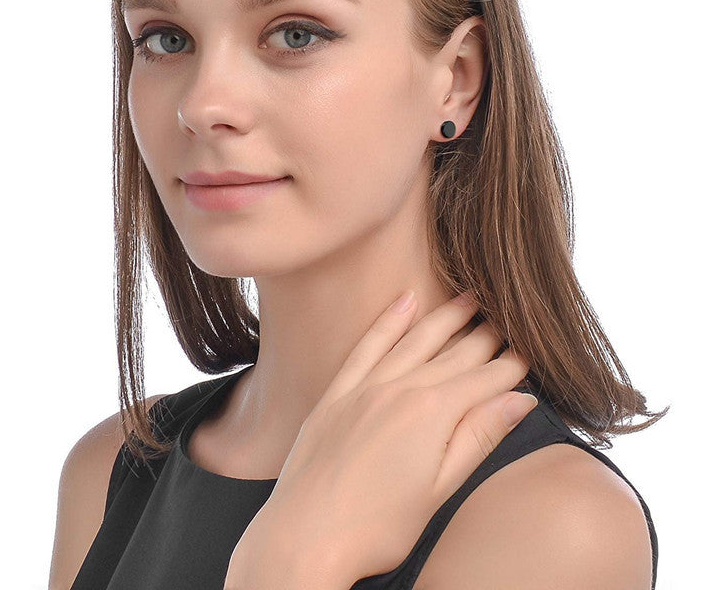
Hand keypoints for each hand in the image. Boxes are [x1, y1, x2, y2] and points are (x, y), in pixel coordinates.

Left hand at [245, 290, 536, 583]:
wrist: (303, 536)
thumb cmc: (377, 526)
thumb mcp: (439, 489)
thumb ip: (479, 437)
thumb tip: (519, 401)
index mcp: (431, 414)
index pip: (483, 380)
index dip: (510, 368)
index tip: (529, 355)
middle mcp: (399, 389)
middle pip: (453, 355)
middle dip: (485, 337)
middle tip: (509, 319)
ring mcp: (365, 387)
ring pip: (414, 340)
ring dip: (445, 317)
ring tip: (469, 297)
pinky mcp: (338, 392)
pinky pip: (367, 345)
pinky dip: (388, 321)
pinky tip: (405, 300)